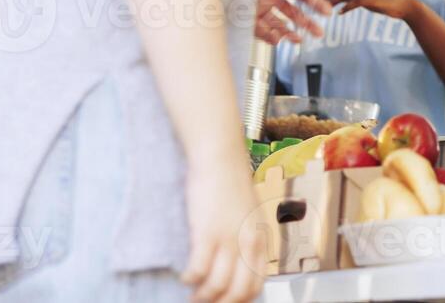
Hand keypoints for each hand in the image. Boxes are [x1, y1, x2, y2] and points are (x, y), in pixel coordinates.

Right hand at [180, 160, 265, 302]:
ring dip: (202, 296)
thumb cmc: (230, 182)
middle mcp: (249, 241)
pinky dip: (190, 279)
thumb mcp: (248, 213)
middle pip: (239, 290)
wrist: (220, 156)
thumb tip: (237, 262)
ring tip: (192, 296)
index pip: (257, 285)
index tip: (224, 302)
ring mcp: (230, 237)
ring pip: (218, 285)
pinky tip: (184, 276)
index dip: (239, 300)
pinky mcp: (208, 231)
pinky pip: (199, 269)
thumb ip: (247, 237)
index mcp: (261, 238)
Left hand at [256, 0, 331, 44]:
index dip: (316, 3)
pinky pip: (262, 31)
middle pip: (295, 12)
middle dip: (308, 23)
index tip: (327, 12)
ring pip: (280, 25)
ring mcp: (260, 9)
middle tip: (320, 32)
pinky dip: (270, 36)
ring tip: (299, 40)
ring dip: (290, 33)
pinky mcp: (248, 20)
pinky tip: (278, 39)